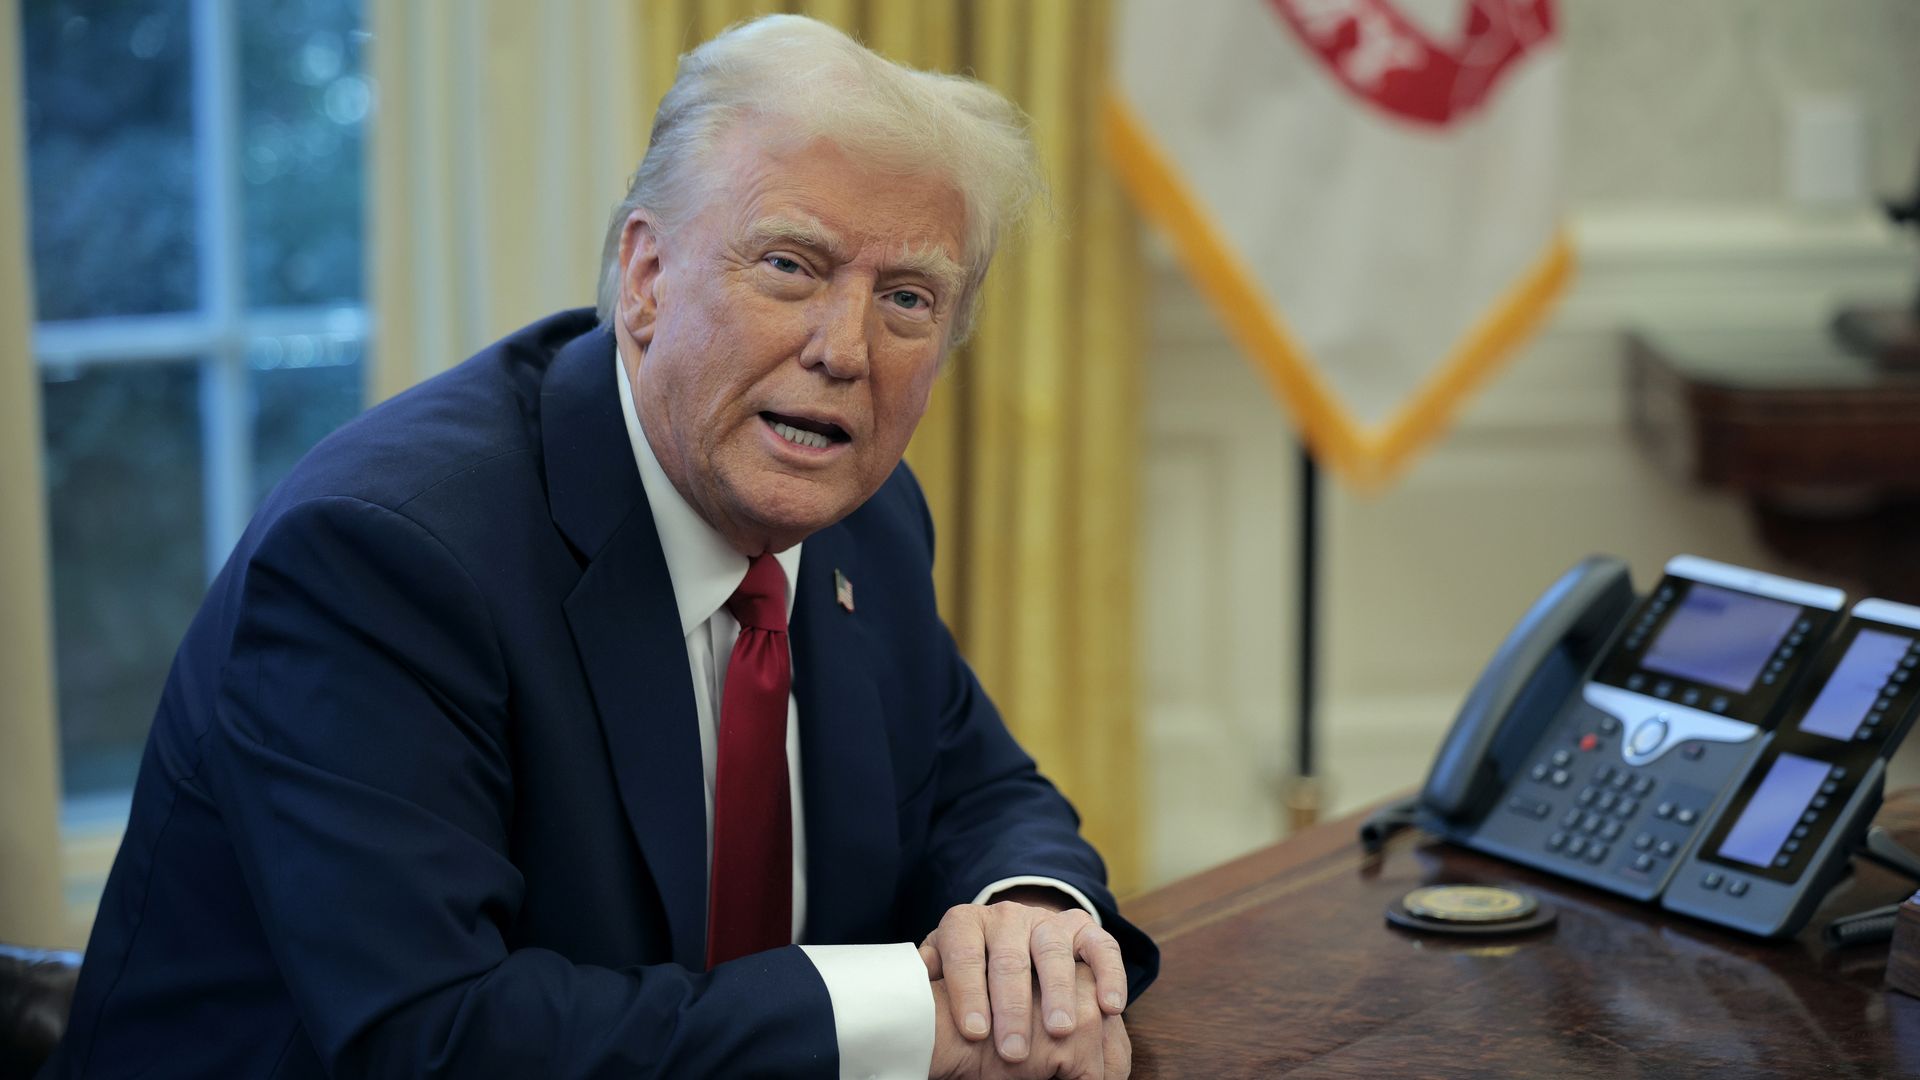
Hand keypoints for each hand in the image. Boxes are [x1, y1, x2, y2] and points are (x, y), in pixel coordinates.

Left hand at [920, 894, 1126, 1063]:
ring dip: (1057, 992)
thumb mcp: (940, 970)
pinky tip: (1111, 1006)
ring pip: (1053, 949)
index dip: (968, 992)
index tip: (974, 1031)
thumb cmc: (968, 971)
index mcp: (965, 923)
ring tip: (1060, 1031)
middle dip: (1012, 1006)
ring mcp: (1046, 920)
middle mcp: (1006, 916)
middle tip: (1014, 1049)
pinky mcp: (1082, 928)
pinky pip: (1100, 945)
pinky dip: (1109, 974)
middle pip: (1009, 957)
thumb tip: (912, 996)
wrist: (1006, 938)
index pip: (963, 952)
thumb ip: (928, 978)